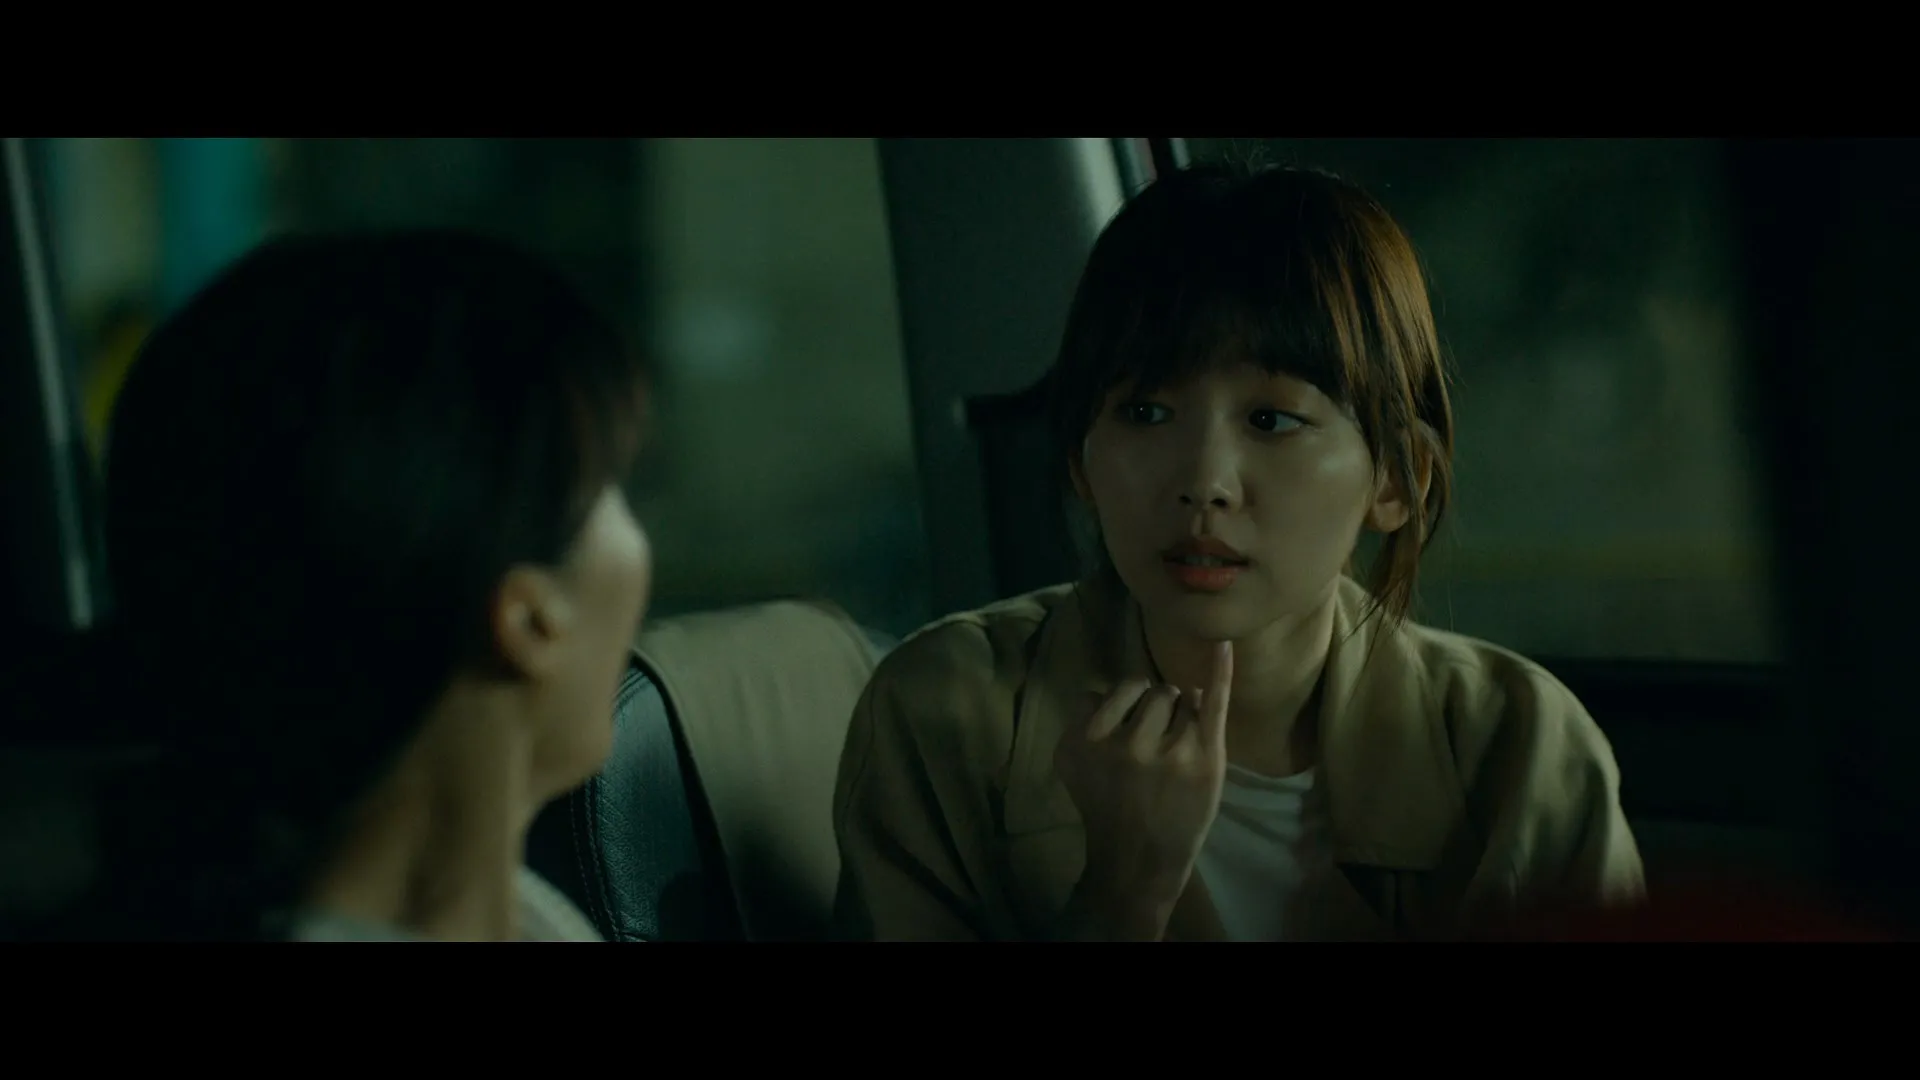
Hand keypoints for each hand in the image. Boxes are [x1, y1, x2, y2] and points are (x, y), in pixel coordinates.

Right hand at [1053, 640, 1231, 940]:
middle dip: (1156, 712)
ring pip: (1181, 698)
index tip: (1126, 736)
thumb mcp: (1071, 766)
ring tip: (1177, 753)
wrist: (1139, 863)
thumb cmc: (1108, 810)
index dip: (1124, 710)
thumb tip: (1107, 687)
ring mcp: (1168, 750)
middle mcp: (1125, 743)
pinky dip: (1219, 670)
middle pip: (1151, 693)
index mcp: (1086, 741)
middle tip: (1157, 751)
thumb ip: (1079, 721)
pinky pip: (1212, 702)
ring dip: (1182, 716)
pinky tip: (1223, 645)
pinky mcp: (1205, 759)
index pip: (1113, 692)